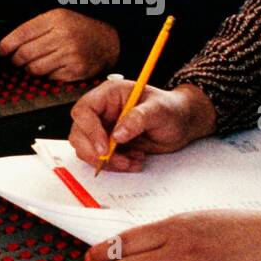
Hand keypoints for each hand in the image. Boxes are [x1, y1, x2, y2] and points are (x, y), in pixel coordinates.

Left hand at [0, 10, 119, 81]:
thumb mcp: (60, 19)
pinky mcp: (74, 70)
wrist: (108, 42)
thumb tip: (8, 45)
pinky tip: (55, 67)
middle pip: (25, 53)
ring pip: (34, 68)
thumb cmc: (80, 31)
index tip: (1, 50)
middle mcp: (63, 35)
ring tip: (37, 63)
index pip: (23, 32)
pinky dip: (48, 75)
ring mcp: (69, 54)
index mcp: (57, 18)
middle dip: (17, 59)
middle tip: (18, 60)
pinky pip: (49, 77)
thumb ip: (36, 28)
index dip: (7, 44)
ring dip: (31, 69)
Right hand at [69, 81, 216, 172]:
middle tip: (115, 160)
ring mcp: (102, 129)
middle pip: (79, 134)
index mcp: (109, 95)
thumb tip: (118, 134)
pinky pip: (99, 160)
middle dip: (95, 152)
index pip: (84, 111)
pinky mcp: (107, 145)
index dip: (90, 130)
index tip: (105, 147)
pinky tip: (133, 161)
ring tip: (131, 161)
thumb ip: (139, 118)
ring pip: (86, 150)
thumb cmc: (172, 109)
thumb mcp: (160, 109)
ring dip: (107, 161)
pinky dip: (114, 166)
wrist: (181, 124)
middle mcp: (102, 111)